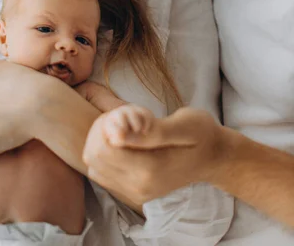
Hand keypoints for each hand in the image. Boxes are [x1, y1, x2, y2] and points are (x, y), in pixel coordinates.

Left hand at [83, 107, 225, 205]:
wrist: (212, 157)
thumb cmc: (200, 134)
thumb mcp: (183, 125)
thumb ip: (150, 131)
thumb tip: (116, 135)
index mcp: (150, 170)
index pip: (103, 147)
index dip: (108, 123)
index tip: (127, 113)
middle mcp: (138, 187)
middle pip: (94, 155)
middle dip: (102, 130)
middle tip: (125, 118)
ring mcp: (134, 193)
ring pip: (93, 164)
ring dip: (101, 141)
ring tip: (125, 129)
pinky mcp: (131, 193)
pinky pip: (101, 172)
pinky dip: (105, 153)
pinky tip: (123, 142)